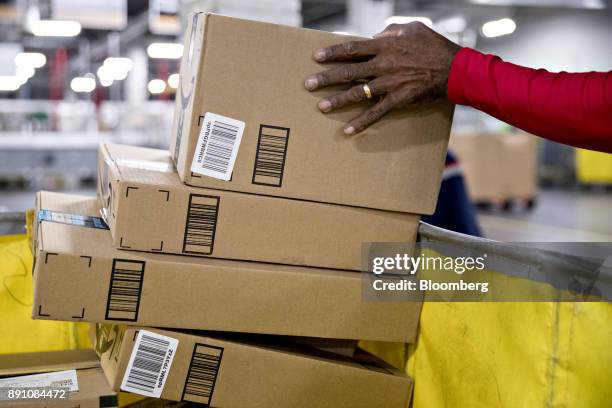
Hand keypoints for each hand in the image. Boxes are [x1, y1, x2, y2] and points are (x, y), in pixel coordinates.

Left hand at [305, 22, 460, 134]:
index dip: (333, 52)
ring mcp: (390, 83)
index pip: (352, 49)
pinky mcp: (398, 100)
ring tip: (321, 106)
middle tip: (308, 84)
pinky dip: (361, 122)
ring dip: (338, 100)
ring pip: (358, 93)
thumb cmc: (435, 45)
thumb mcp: (413, 28)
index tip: (316, 57)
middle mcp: (384, 64)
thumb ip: (391, 30)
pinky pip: (376, 113)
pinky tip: (347, 130)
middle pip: (349, 71)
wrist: (456, 69)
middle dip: (326, 78)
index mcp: (385, 45)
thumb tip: (375, 36)